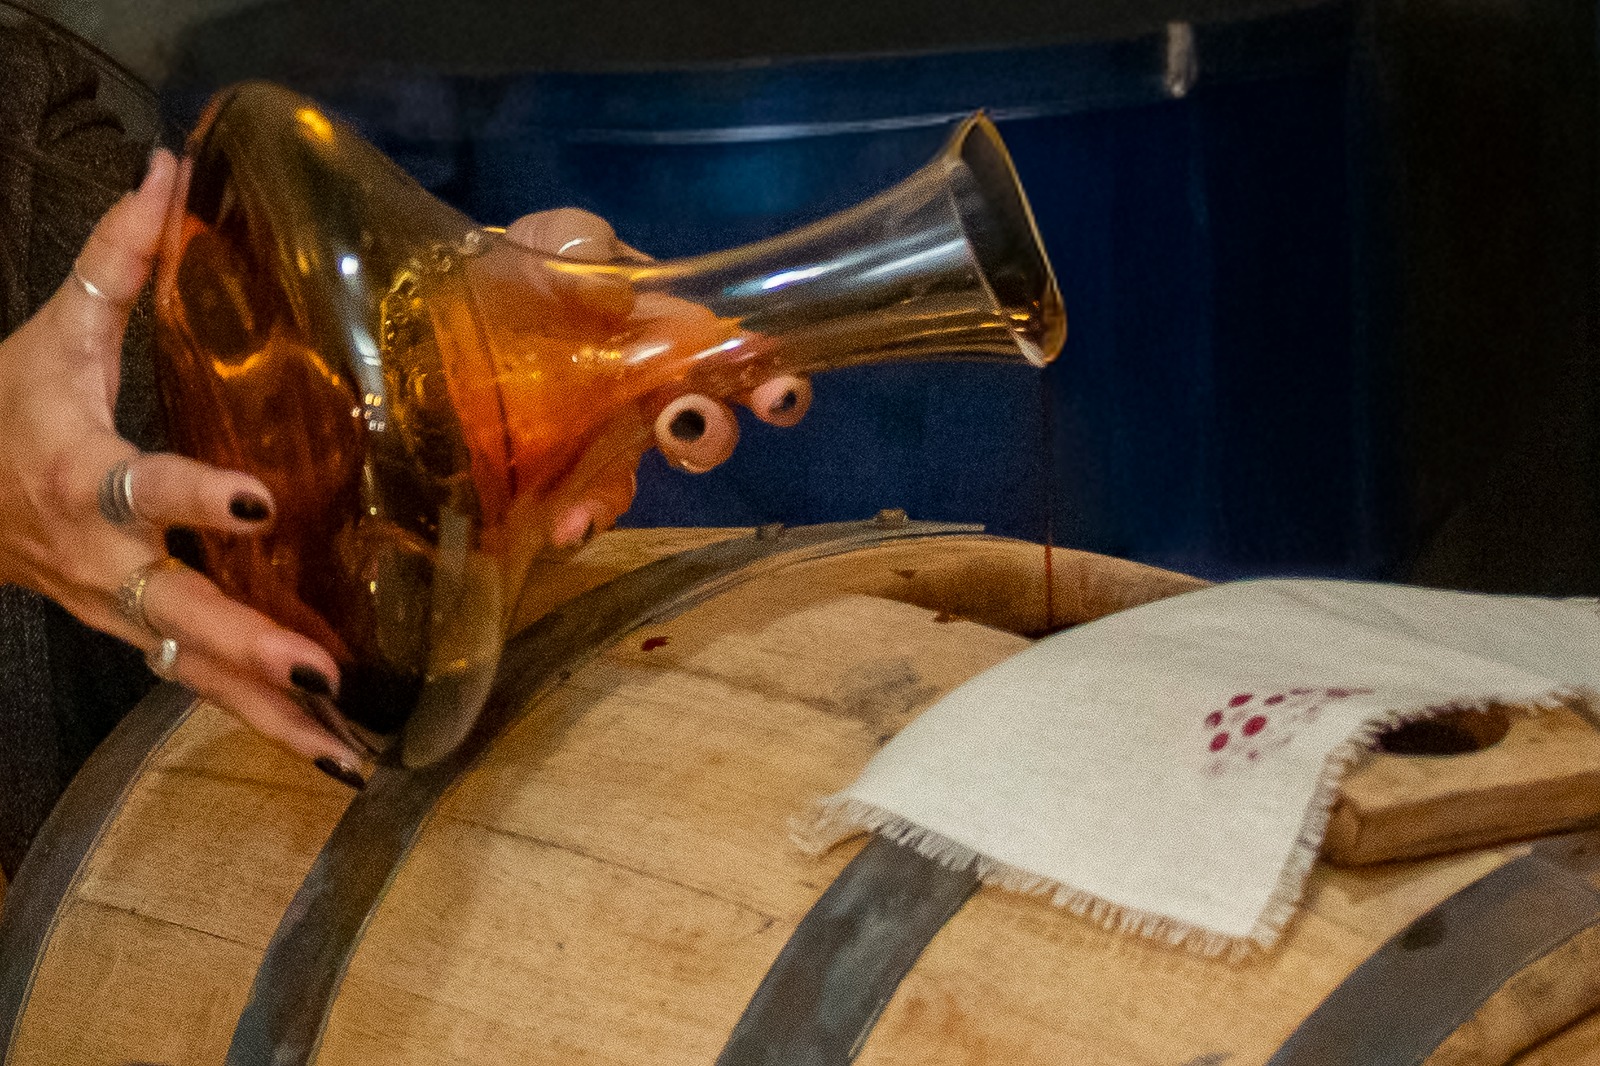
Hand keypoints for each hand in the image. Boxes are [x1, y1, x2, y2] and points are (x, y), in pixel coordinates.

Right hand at [0, 149, 365, 778]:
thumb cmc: (7, 406)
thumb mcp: (50, 330)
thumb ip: (115, 258)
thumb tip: (172, 166)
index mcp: (82, 472)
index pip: (140, 485)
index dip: (192, 495)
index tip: (258, 499)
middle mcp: (103, 558)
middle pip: (178, 612)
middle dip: (252, 648)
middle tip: (325, 677)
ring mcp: (117, 610)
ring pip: (192, 675)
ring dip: (269, 720)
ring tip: (348, 764)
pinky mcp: (135, 635)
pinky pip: (198, 685)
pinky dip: (260, 722)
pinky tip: (331, 754)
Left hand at [497, 208, 814, 549]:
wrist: (449, 323)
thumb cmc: (517, 276)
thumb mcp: (547, 243)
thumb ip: (578, 243)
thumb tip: (616, 293)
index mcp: (665, 334)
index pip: (735, 358)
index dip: (767, 377)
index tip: (777, 391)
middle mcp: (652, 392)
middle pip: (708, 422)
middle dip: (714, 430)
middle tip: (691, 423)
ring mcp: (612, 438)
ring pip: (654, 468)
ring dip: (648, 476)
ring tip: (641, 462)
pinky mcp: (568, 475)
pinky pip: (596, 503)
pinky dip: (592, 516)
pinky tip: (571, 524)